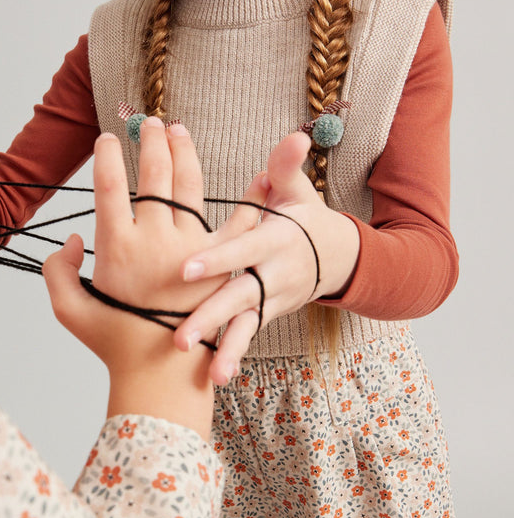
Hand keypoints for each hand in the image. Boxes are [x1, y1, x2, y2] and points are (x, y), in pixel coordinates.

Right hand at [43, 119, 226, 435]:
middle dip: (150, 141)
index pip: (109, 187)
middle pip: (154, 175)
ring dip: (184, 152)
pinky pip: (239, 221)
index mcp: (117, 248)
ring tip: (178, 130)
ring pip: (190, 186)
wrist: (164, 375)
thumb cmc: (114, 345)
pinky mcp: (222, 263)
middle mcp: (155, 241)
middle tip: (148, 122)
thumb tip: (73, 240)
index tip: (106, 138)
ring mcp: (192, 249)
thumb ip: (57, 272)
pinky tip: (255, 173)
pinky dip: (250, 197)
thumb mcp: (69, 313)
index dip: (107, 157)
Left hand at [174, 131, 359, 383]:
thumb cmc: (302, 217)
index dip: (217, 259)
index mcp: (277, 239)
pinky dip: (234, 357)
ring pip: (247, 325)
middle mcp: (276, 274)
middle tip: (180, 338)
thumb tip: (297, 136)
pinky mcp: (267, 316)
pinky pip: (248, 337)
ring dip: (228, 349)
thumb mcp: (297, 191)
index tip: (186, 271)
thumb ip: (286, 168)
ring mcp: (273, 300)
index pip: (243, 249)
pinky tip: (214, 381)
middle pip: (241, 297)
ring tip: (209, 375)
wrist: (337, 257)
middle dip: (212, 318)